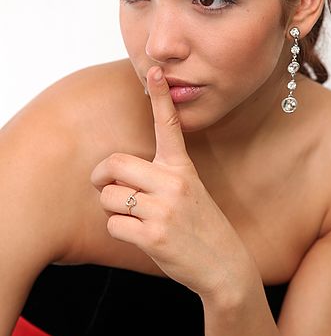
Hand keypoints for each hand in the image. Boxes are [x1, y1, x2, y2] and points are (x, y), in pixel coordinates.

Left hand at [91, 65, 254, 298]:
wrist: (224, 264)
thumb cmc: (200, 224)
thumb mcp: (188, 190)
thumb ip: (159, 175)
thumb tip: (115, 172)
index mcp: (182, 167)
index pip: (169, 125)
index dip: (161, 97)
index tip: (155, 71)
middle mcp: (174, 182)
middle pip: (115, 163)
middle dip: (101, 176)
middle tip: (105, 185)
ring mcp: (164, 209)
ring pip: (109, 196)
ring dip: (112, 208)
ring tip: (134, 217)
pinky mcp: (153, 235)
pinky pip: (113, 224)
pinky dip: (118, 230)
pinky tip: (140, 236)